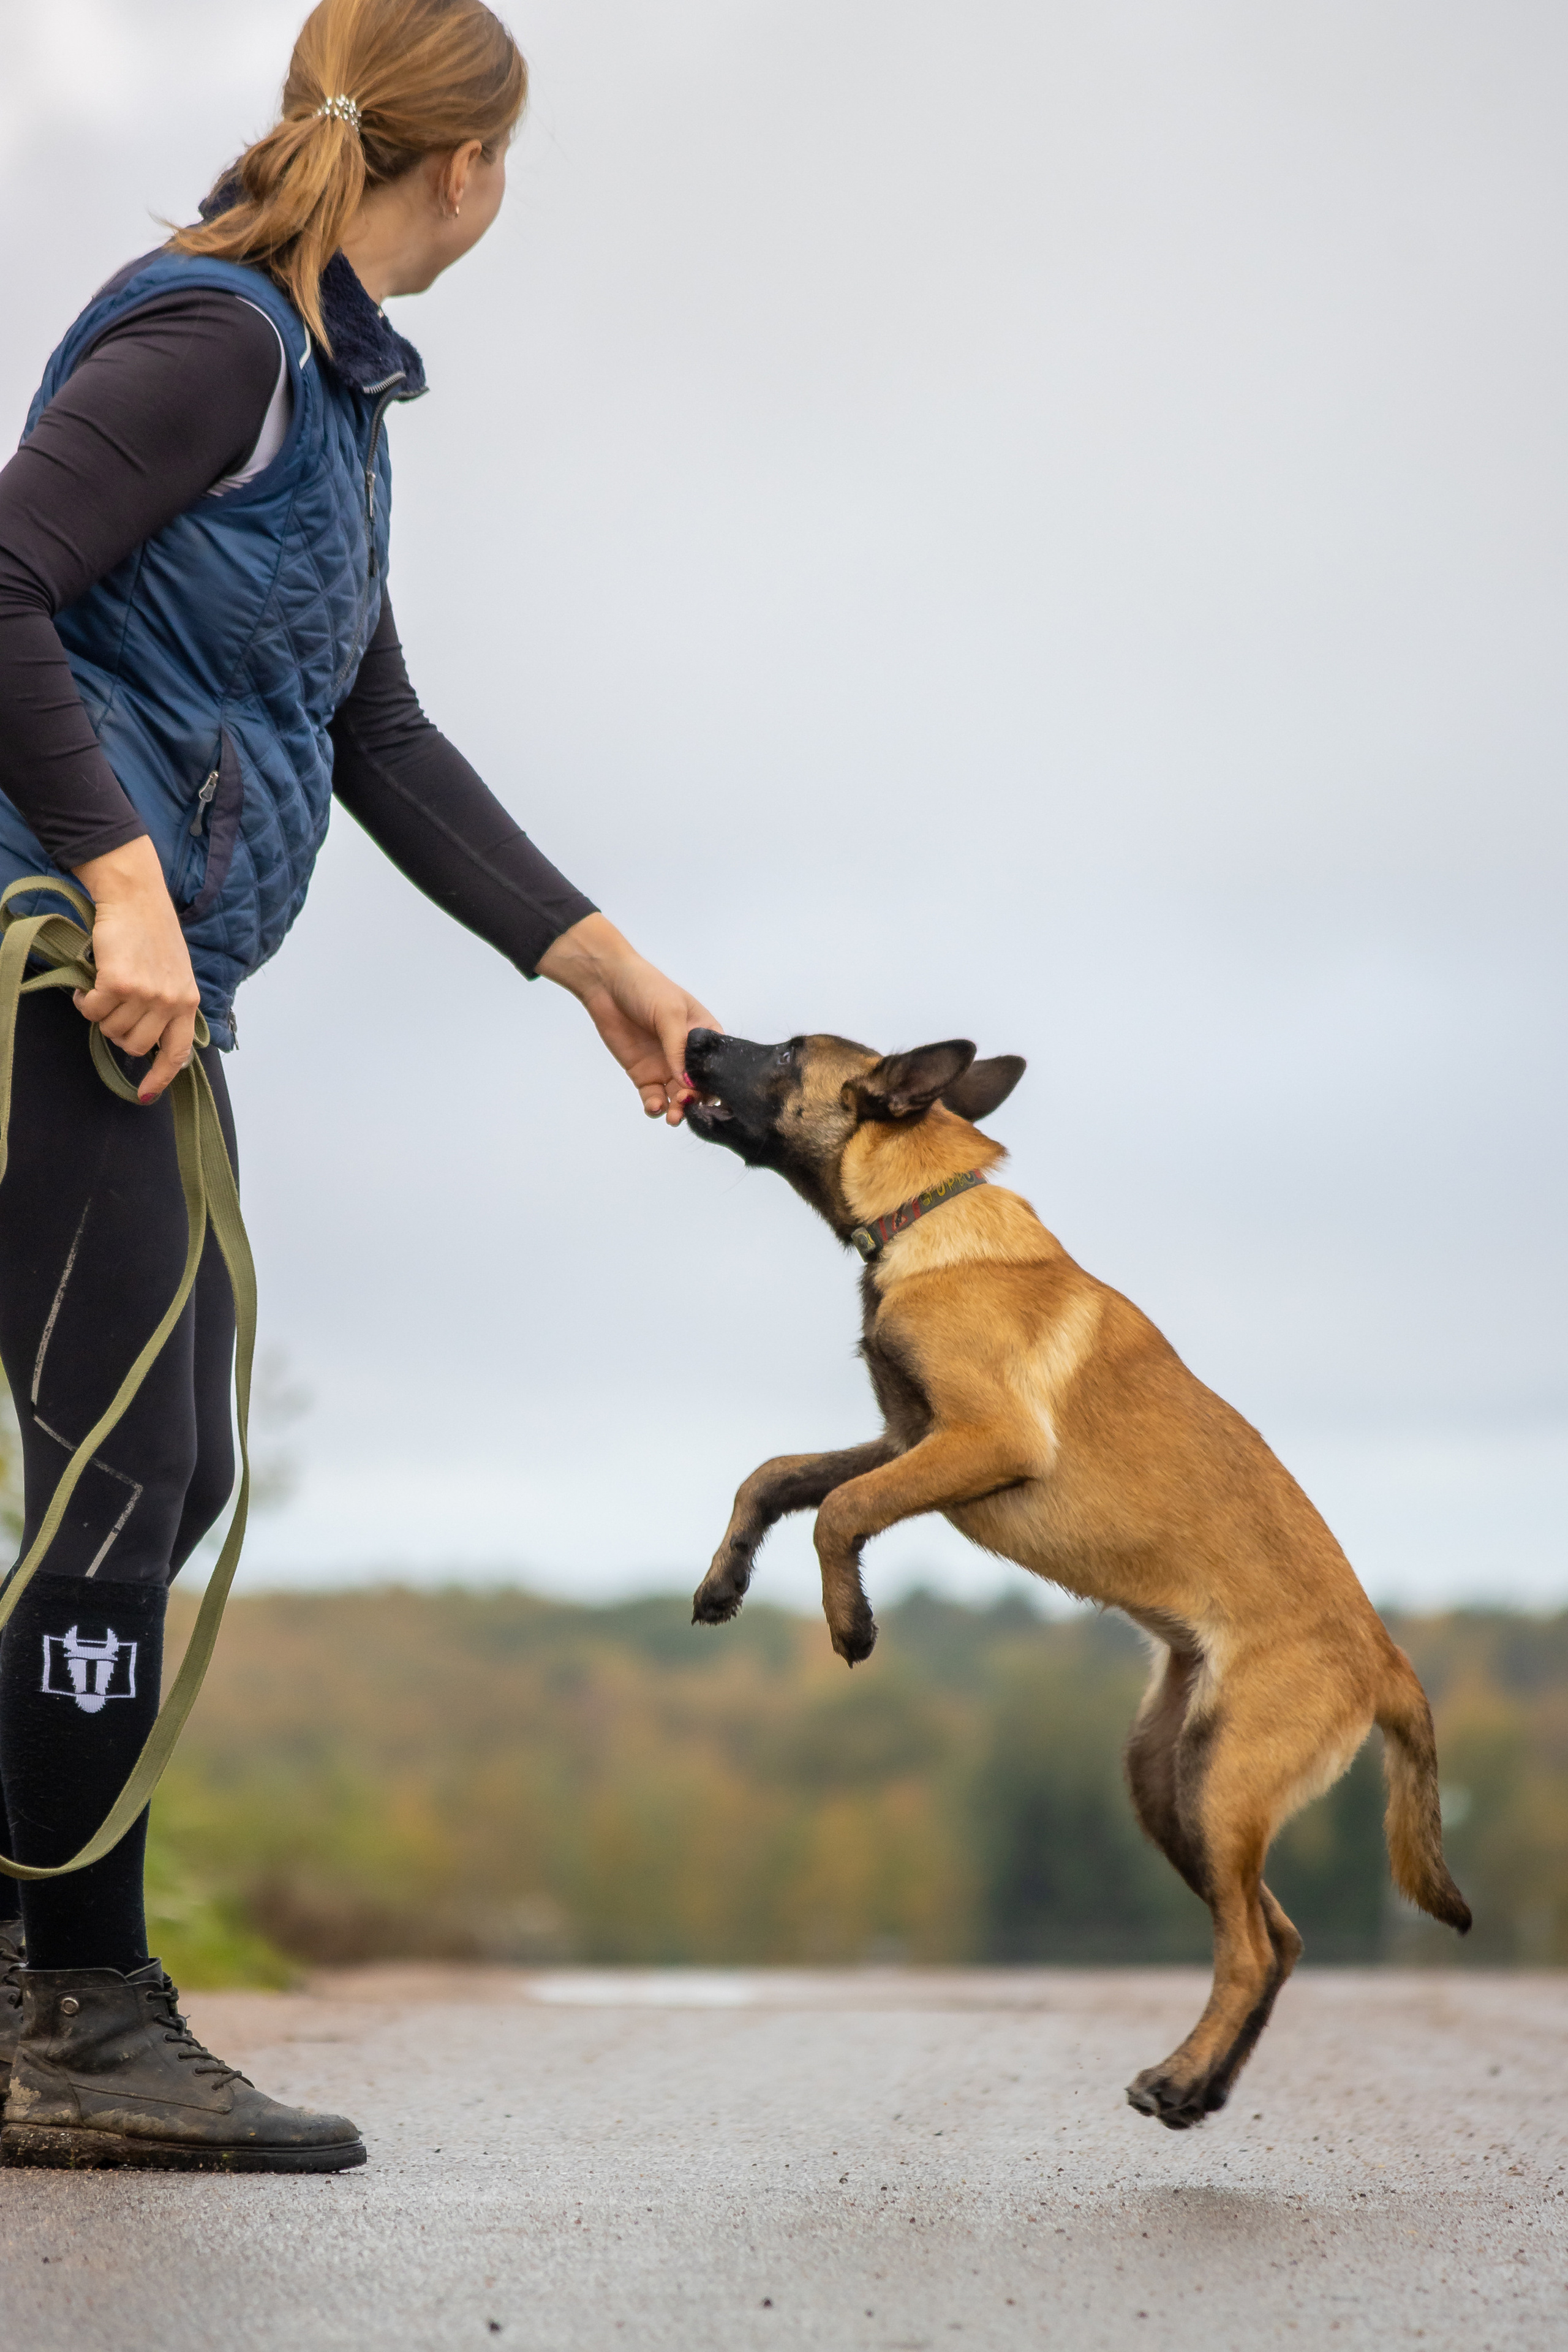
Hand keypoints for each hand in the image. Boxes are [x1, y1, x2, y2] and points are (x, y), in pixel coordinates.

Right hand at [70, 837, 201, 1105]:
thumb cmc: (151, 933)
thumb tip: (147, 1042)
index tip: (145, 1094)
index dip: (160, 1078)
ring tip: (103, 988)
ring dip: (100, 1013)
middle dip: (117, 1031)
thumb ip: (167, 1006)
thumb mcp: (174, 973)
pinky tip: (89, 983)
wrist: (135, 898)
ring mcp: (146, 994)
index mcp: (188, 1002)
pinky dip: (84, 1000)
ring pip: (111, 1029)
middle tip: (113, 1006)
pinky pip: (92, 1011)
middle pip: (134, 1045)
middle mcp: (170, 1002)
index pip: (177, 1053)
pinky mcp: (119, 983)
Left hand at [536, 913, 720, 1123]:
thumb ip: (679, 1049)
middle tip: (686, 1105)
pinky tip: (655, 1107)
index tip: (709, 1096)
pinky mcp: (644, 1075)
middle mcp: (688, 1055)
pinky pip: (654, 1098)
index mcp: (705, 1036)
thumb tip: (687, 1084)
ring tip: (673, 1116)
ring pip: (678, 1099)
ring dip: (678, 1110)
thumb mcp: (669, 1013)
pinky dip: (656, 1107)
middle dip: (696, 1101)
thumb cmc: (646, 987)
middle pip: (699, 1087)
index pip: (717, 1066)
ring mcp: (666, 1066)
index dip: (716, 1084)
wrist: (607, 983)